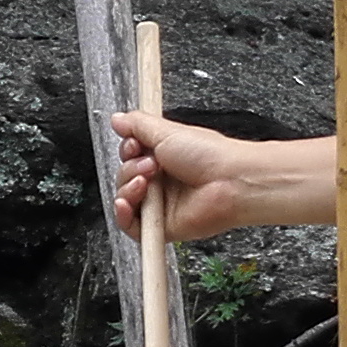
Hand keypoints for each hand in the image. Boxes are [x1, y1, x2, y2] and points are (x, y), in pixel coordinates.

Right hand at [111, 110, 291, 243]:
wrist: (229, 181)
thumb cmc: (208, 155)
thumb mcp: (167, 131)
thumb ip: (138, 125)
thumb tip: (117, 119)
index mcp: (163, 157)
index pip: (130, 157)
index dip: (127, 152)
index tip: (133, 146)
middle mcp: (162, 181)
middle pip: (124, 178)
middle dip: (130, 169)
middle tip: (150, 164)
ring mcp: (162, 205)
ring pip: (125, 200)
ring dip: (127, 189)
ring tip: (146, 181)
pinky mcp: (163, 226)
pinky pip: (132, 227)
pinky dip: (123, 215)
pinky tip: (126, 204)